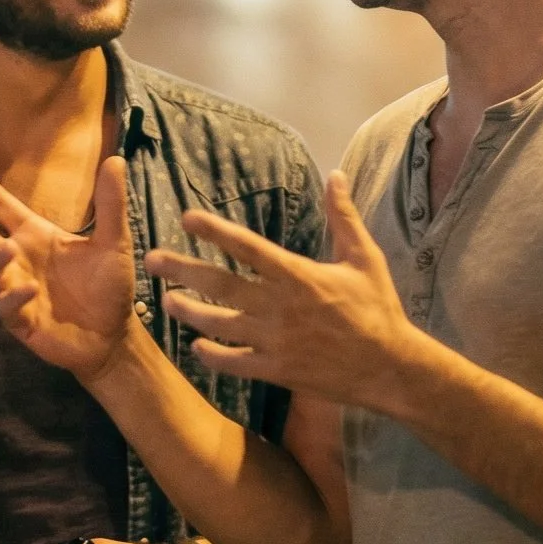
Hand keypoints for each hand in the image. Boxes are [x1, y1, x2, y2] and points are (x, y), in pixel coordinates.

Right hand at [0, 155, 134, 383]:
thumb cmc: (109, 285)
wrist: (113, 336)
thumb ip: (111, 204)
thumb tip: (115, 160)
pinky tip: (29, 289)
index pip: (0, 206)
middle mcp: (19, 259)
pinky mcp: (21, 321)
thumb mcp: (114, 241)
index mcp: (34, 234)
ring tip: (7, 250)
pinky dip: (14, 297)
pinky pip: (7, 308)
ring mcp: (15, 290)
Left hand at [146, 170, 418, 408]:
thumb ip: (343, 217)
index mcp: (298, 274)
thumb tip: (336, 175)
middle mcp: (279, 306)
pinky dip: (213, 356)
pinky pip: (235, 362)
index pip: (247, 247)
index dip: (215, 231)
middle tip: (152, 259)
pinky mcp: (277, 369)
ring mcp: (275, 340)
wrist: (390, 367)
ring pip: (219, 324)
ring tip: (165, 301)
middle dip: (183, 270)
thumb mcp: (364, 257)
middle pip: (221, 284)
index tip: (188, 218)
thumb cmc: (378, 308)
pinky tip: (197, 347)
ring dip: (189, 312)